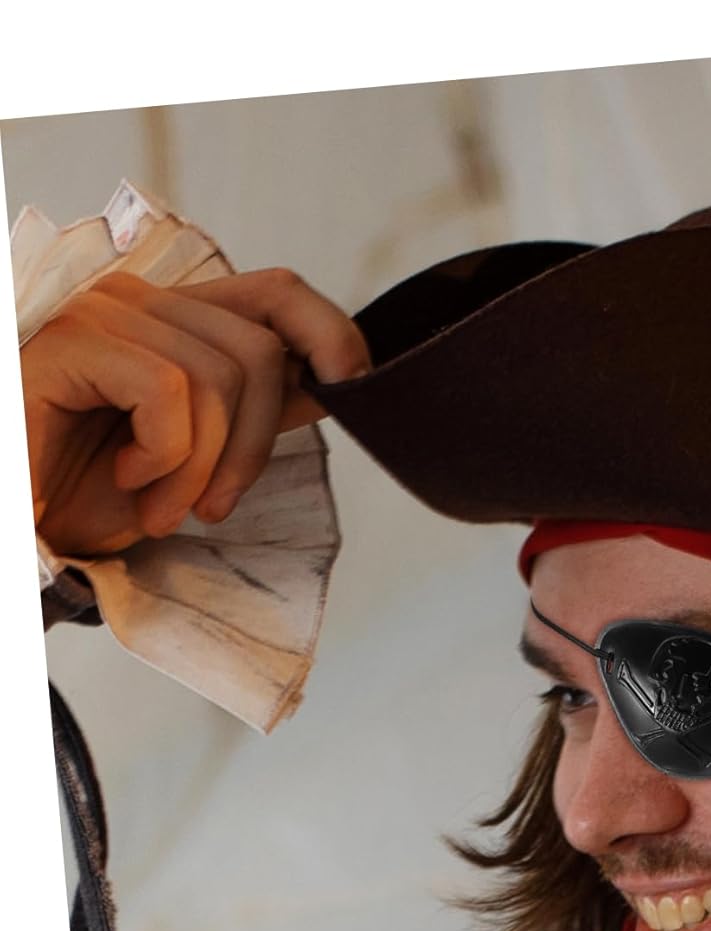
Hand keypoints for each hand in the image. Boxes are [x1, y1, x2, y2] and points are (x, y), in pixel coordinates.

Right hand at [24, 268, 370, 556]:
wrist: (29, 533)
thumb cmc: (96, 496)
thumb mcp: (203, 455)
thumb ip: (259, 411)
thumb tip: (337, 384)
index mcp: (179, 322)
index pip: (279, 294)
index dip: (330, 333)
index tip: (354, 388)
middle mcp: (143, 302)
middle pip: (262, 351)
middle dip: (253, 446)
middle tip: (211, 505)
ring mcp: (104, 313)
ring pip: (219, 378)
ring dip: (201, 468)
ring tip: (160, 506)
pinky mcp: (71, 341)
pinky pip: (167, 391)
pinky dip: (163, 457)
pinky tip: (127, 478)